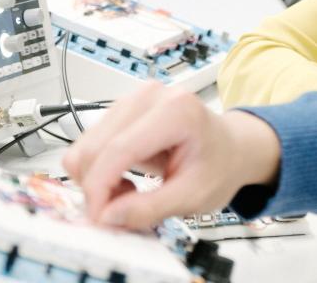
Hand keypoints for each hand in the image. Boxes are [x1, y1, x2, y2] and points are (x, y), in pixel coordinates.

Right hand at [62, 82, 280, 229]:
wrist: (231, 147)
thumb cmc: (219, 164)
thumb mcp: (194, 196)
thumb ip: (149, 209)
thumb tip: (108, 216)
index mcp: (176, 111)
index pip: (117, 151)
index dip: (100, 190)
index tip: (99, 218)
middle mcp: (150, 97)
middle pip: (94, 147)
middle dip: (96, 187)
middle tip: (118, 212)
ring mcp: (134, 99)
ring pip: (86, 146)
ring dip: (97, 179)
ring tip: (130, 191)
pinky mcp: (122, 109)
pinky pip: (91, 143)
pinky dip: (99, 169)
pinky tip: (126, 177)